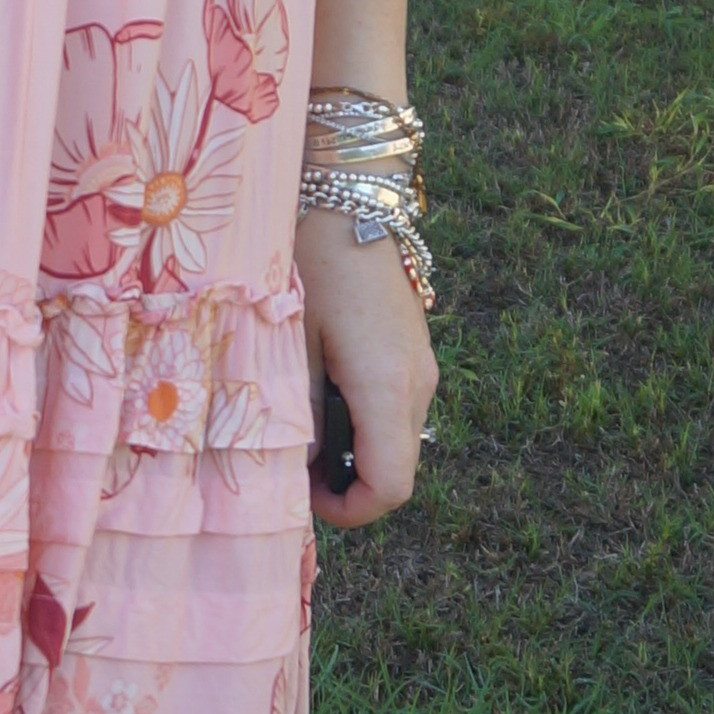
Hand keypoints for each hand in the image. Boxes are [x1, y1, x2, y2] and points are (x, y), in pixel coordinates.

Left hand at [298, 207, 438, 530]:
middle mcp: (417, 385)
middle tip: (291, 467)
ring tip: (299, 429)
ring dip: (353, 454)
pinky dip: (363, 424)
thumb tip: (298, 465)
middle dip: (346, 486)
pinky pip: (395, 411)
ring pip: (395, 443)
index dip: (349, 511)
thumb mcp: (292, 344)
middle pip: (395, 471)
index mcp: (387, 386)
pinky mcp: (415, 354)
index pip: (390, 486)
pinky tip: (321, 395)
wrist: (351, 202)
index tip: (305, 499)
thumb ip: (298, 411)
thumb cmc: (312, 264)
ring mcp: (422, 369)